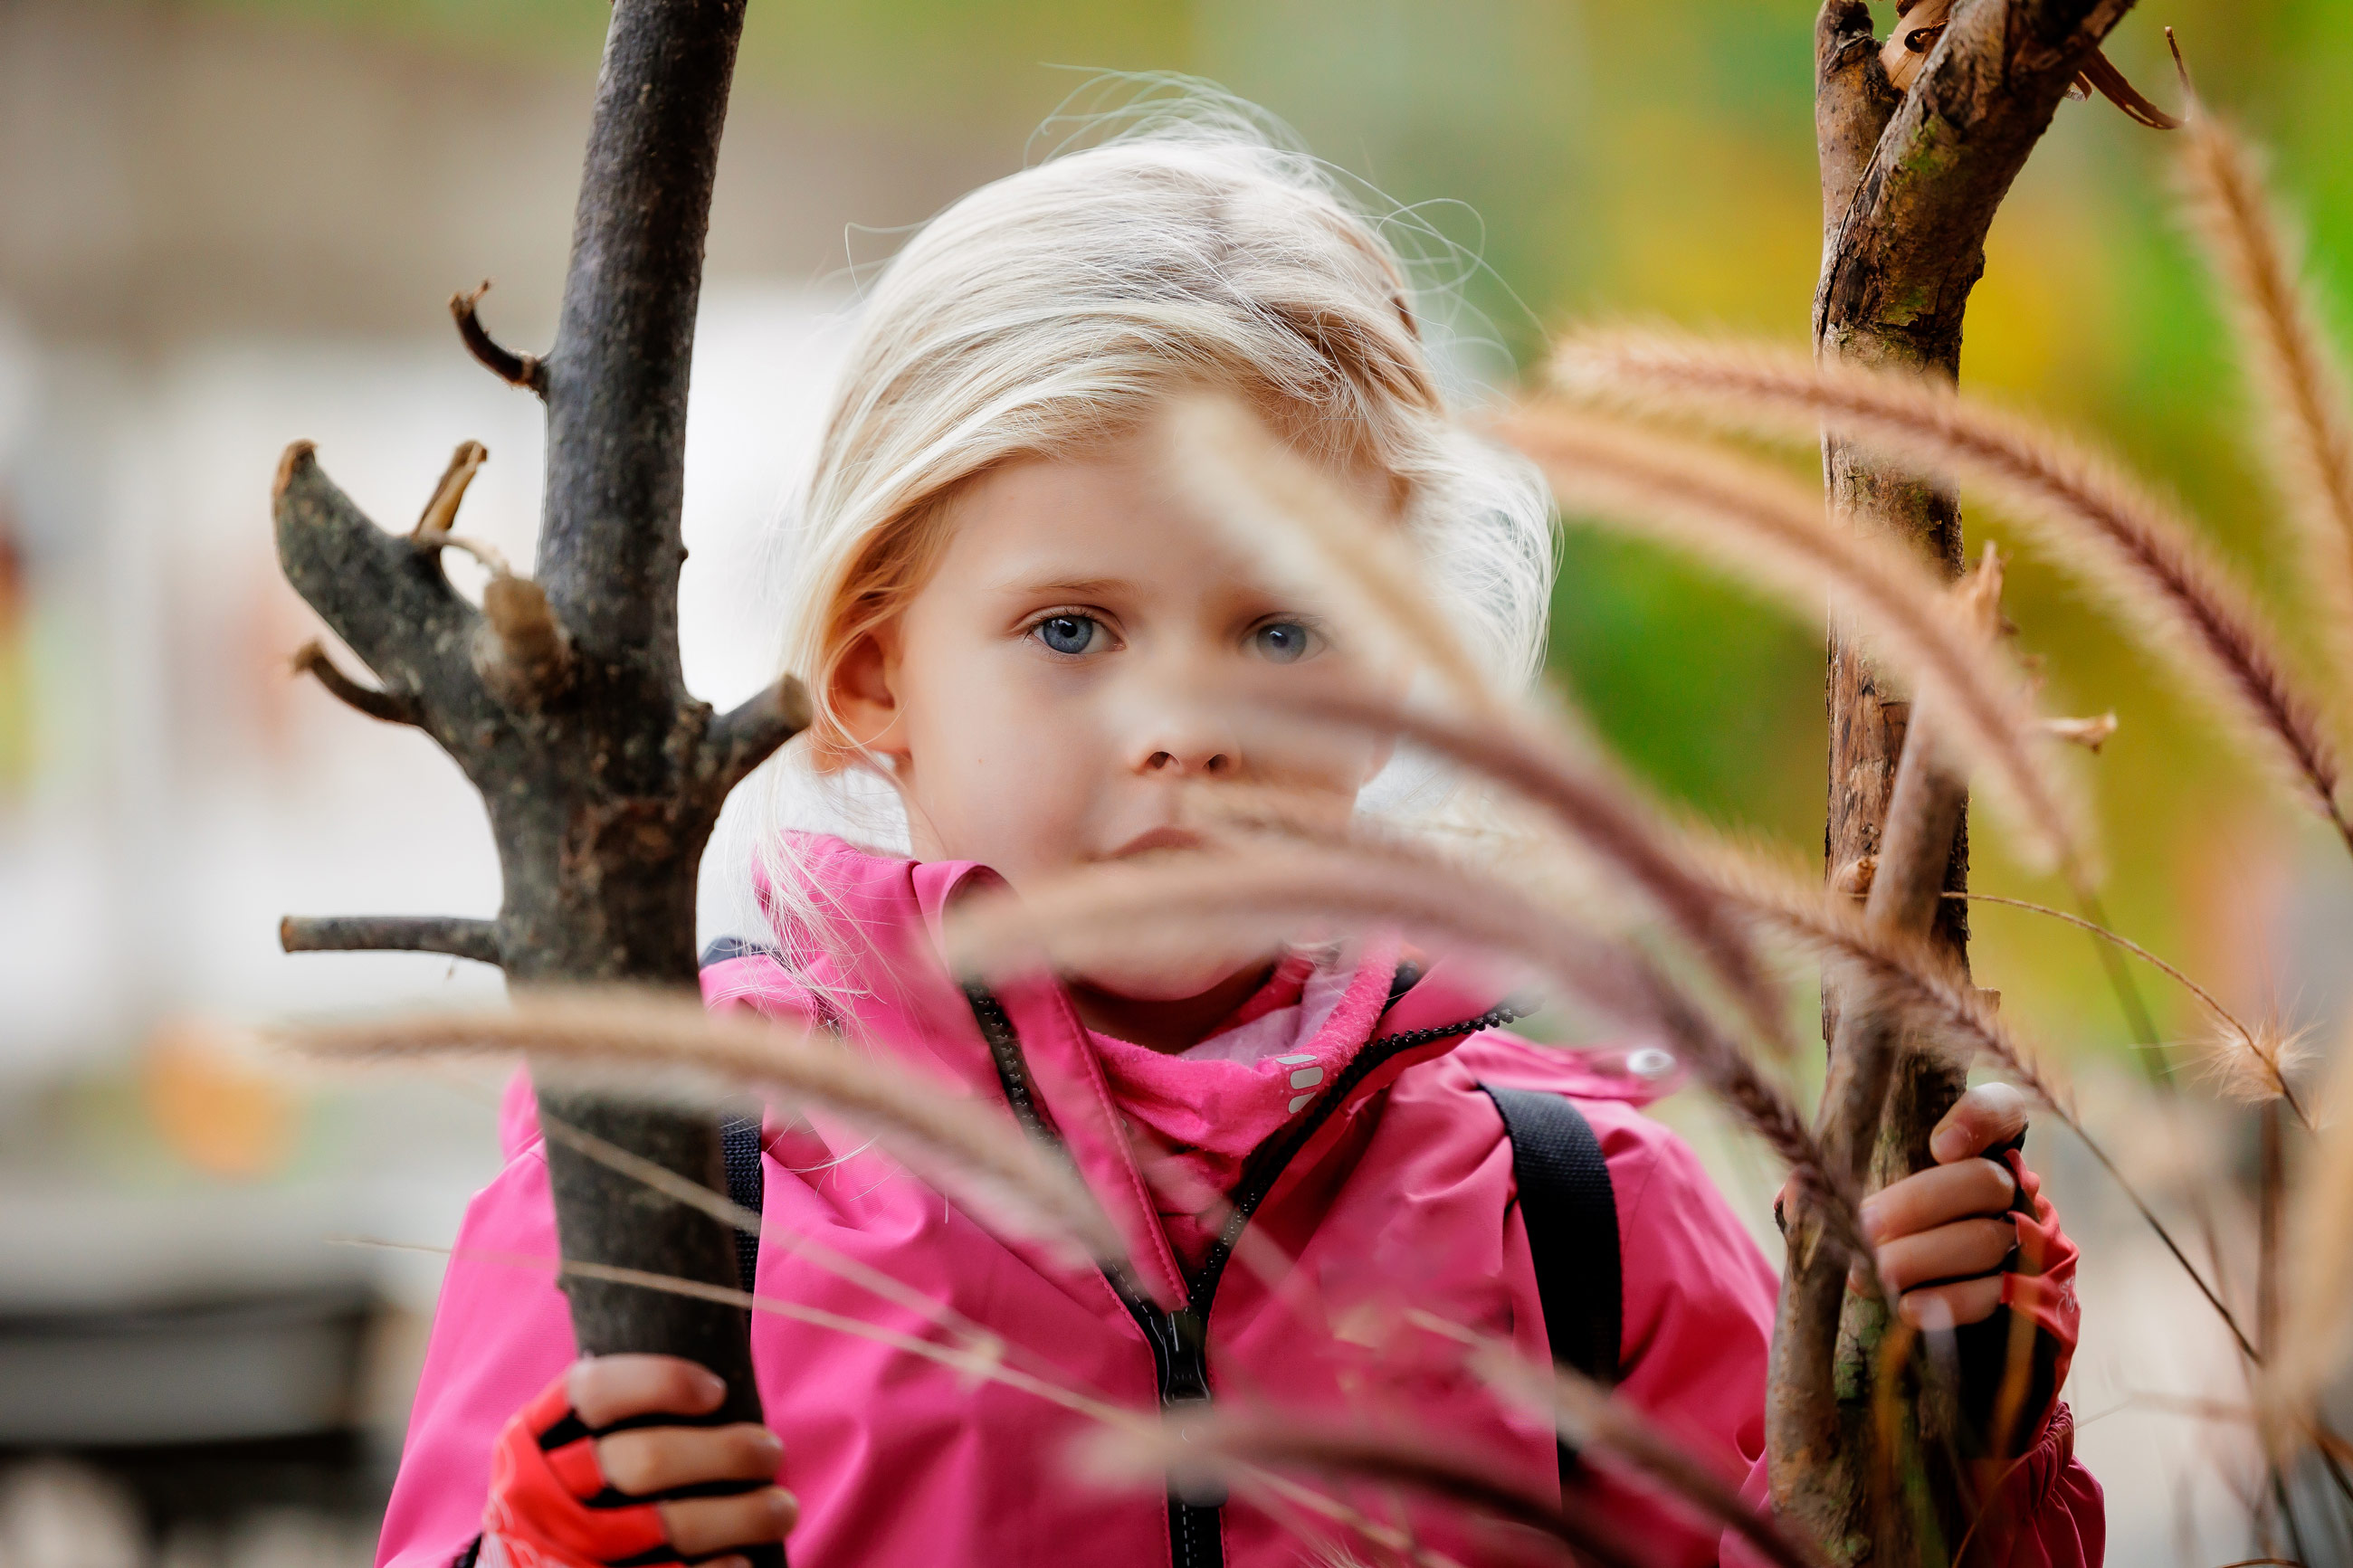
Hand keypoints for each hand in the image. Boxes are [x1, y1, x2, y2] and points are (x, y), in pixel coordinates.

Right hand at [483, 1355, 794, 1567]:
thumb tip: (711, 1386)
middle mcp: (536, 1496)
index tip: (717, 1391)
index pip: (590, 1392)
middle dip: (726, 1452)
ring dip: (743, 1514)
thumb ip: (603, 1423)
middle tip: (771, 1450)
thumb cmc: (560, 1504)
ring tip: (782, 1508)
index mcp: (527, 1442)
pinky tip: (744, 1562)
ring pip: (669, 1524)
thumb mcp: (555, 1455)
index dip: (659, 1381)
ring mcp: (561, 1552)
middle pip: (645, 1459)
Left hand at [1860, 1082, 2029, 1328]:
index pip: (2002, 1108)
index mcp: (1979, 1144)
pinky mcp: (2023, 1292)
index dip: (1979, 1120)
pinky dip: (1949, 1301)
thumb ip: (1837, 1178)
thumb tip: (1798, 1189)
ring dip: (1924, 1256)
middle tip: (1865, 1226)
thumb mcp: (1862, 1186)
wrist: (1916, 1284)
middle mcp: (2010, 1184)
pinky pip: (1993, 1294)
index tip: (1938, 1145)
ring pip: (1986, 1239)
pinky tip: (1907, 1307)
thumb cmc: (1885, 1219)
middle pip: (1984, 1181)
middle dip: (1920, 1204)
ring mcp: (2024, 1238)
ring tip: (1874, 1271)